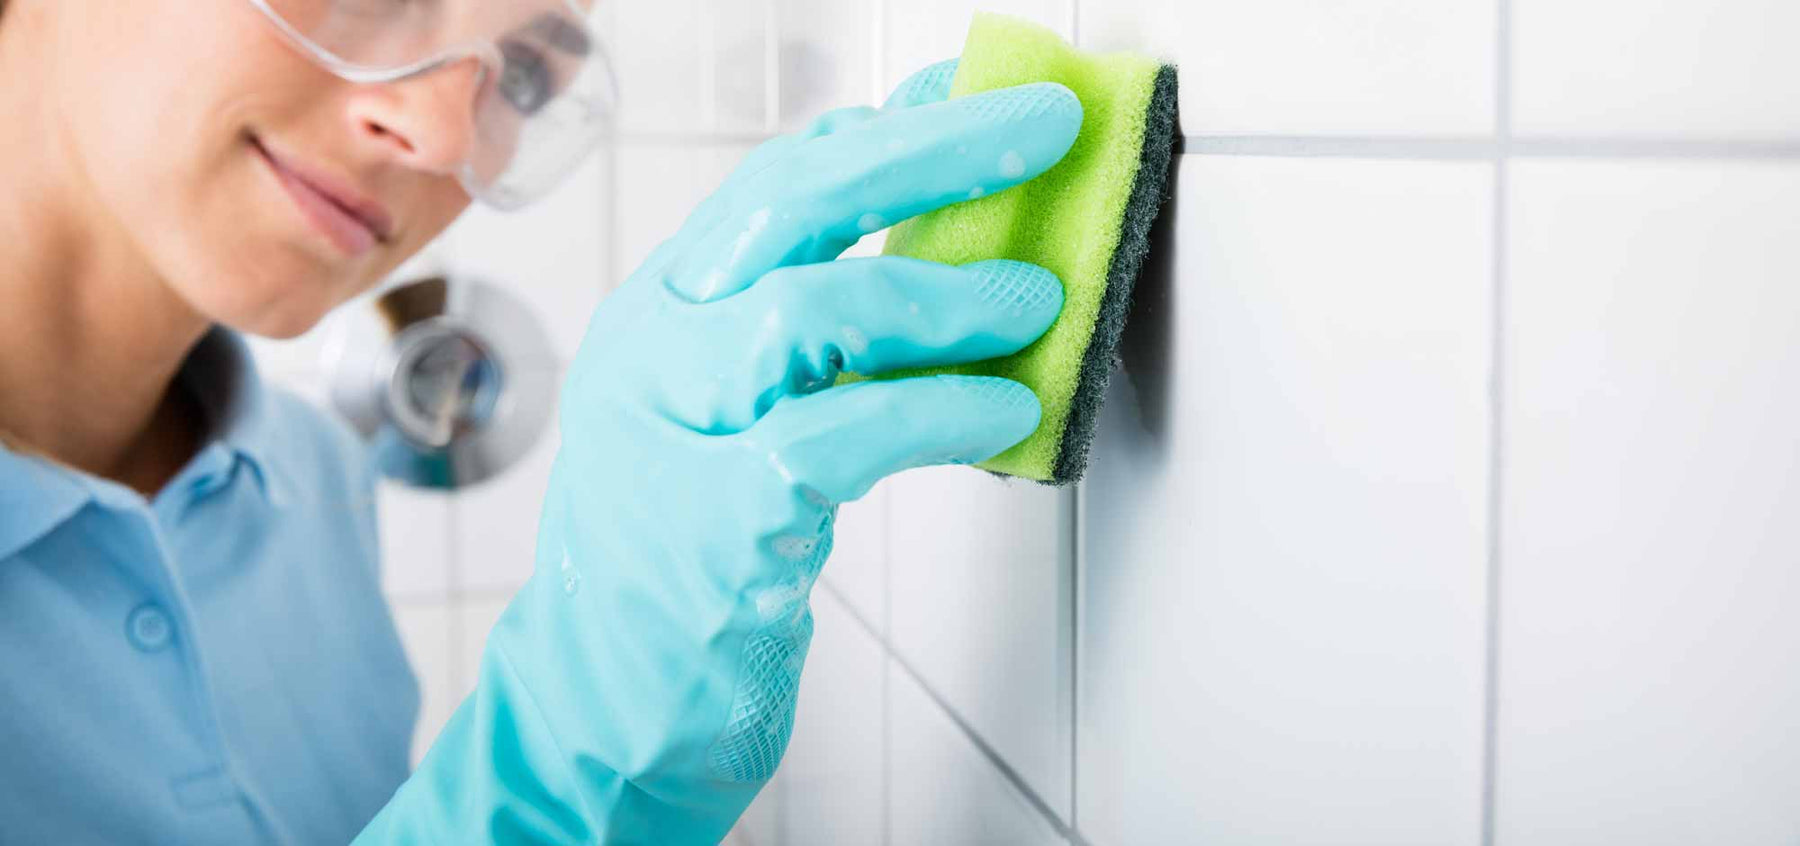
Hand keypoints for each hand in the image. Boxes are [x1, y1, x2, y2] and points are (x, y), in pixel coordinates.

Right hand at [356, 61, 1083, 844]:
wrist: (599, 704)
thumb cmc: (687, 555)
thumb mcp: (732, 416)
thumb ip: (814, 337)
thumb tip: (947, 251)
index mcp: (664, 312)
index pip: (776, 180)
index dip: (894, 126)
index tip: (983, 94)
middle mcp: (653, 351)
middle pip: (789, 203)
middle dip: (931, 150)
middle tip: (1041, 125)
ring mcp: (669, 433)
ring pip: (806, 311)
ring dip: (945, 296)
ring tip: (1035, 304)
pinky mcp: (709, 525)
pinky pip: (838, 436)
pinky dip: (937, 412)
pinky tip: (1002, 415)